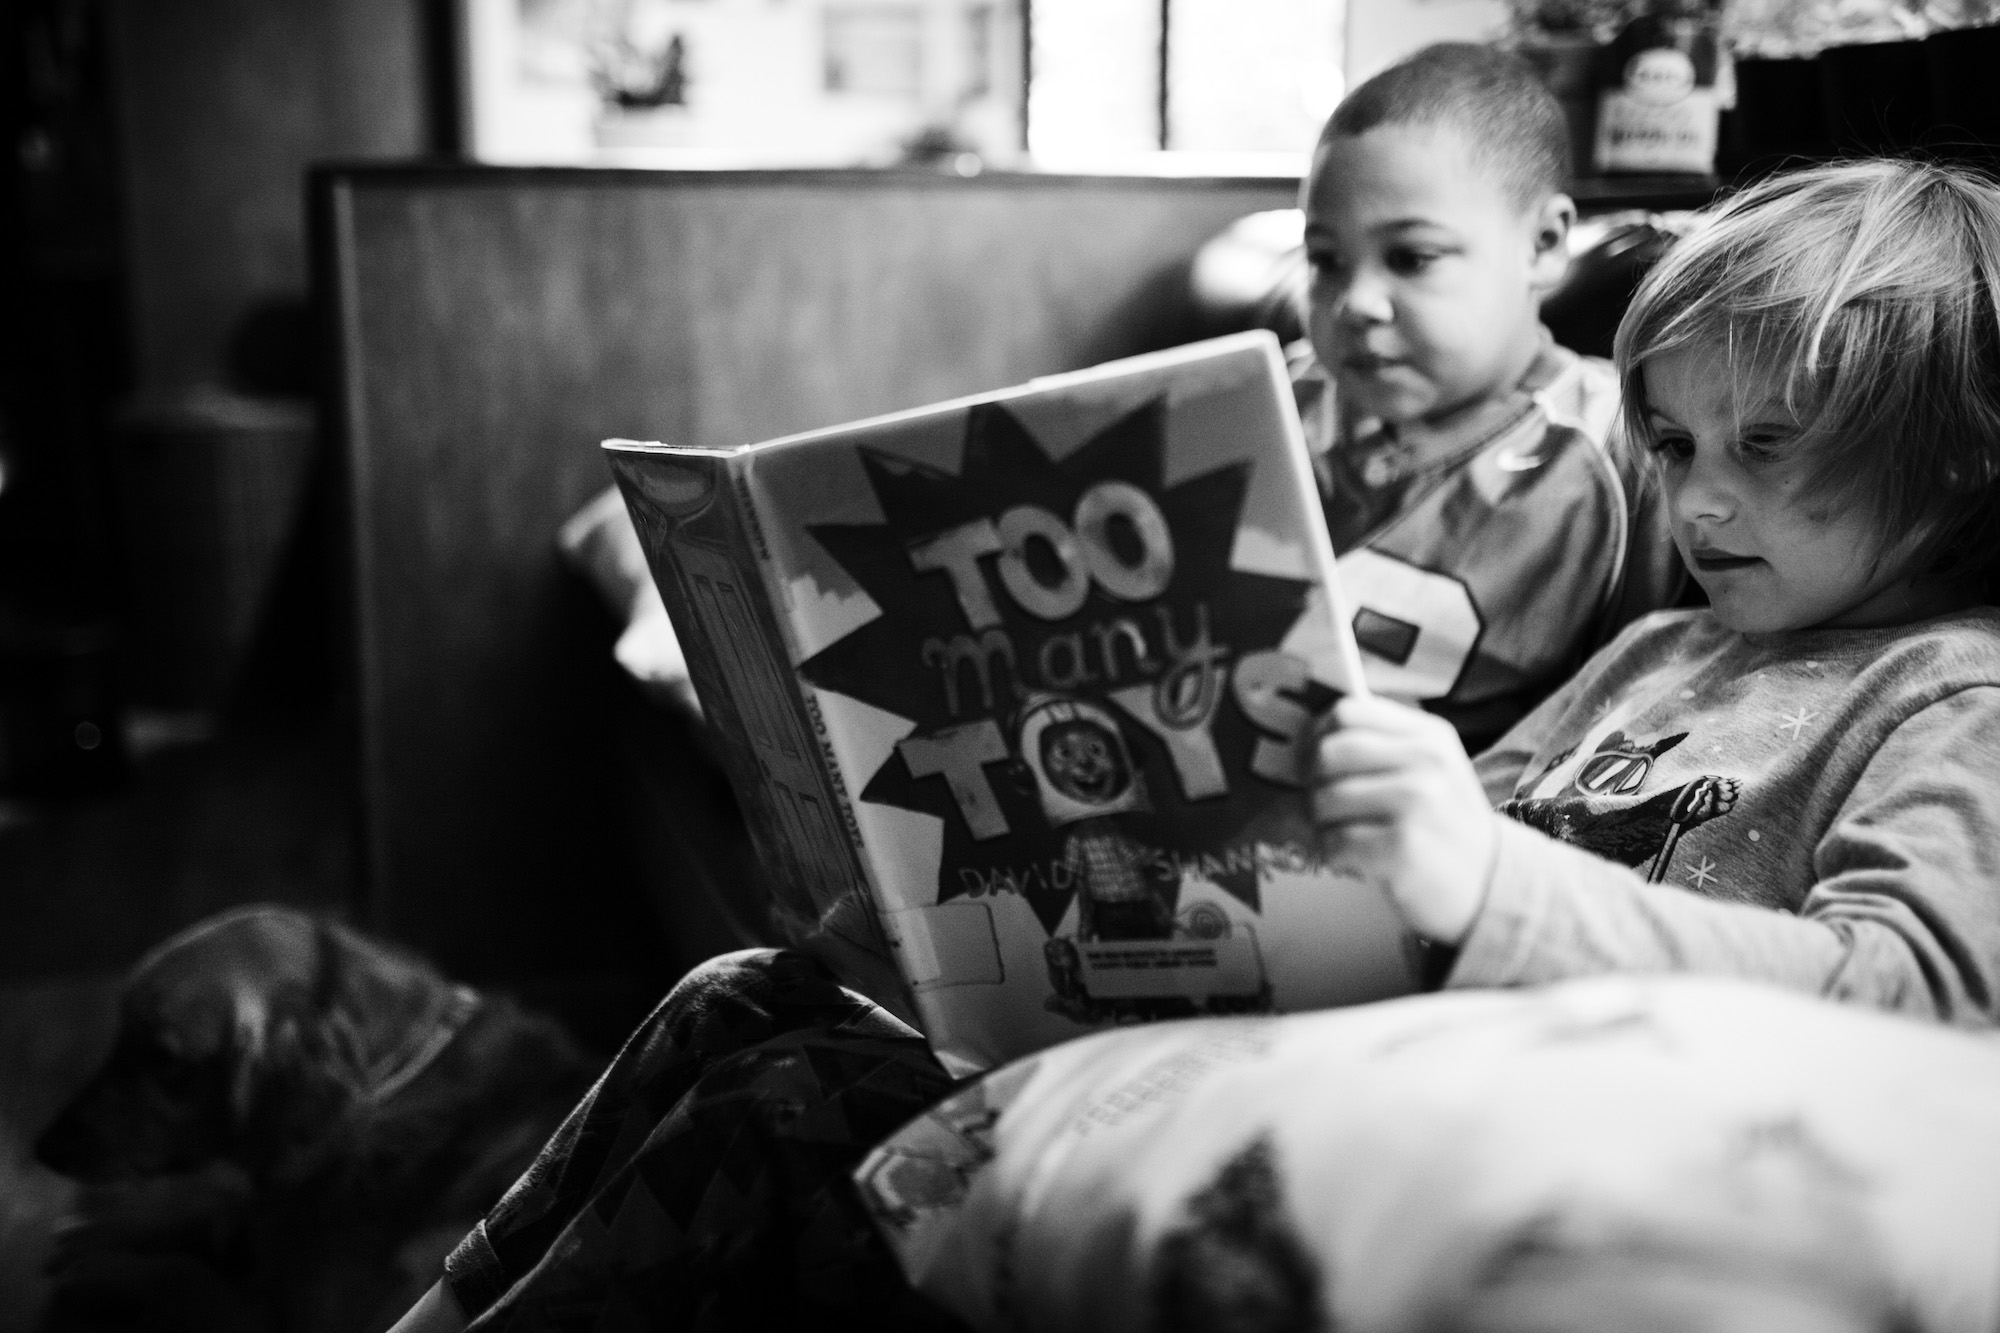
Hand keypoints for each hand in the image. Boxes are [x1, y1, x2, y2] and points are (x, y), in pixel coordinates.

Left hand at [1310, 695, 1497, 945]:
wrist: (1491, 886)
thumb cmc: (1443, 826)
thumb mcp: (1430, 770)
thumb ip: (1380, 744)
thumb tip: (1305, 738)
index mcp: (1429, 735)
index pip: (1348, 712)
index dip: (1317, 736)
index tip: (1315, 762)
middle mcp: (1426, 762)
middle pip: (1328, 754)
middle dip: (1313, 784)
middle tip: (1324, 806)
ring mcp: (1417, 803)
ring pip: (1324, 799)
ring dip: (1322, 825)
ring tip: (1347, 834)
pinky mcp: (1403, 848)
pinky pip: (1334, 841)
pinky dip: (1334, 855)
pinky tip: (1357, 859)